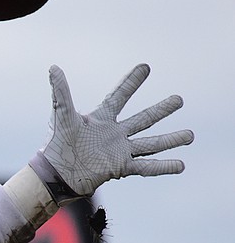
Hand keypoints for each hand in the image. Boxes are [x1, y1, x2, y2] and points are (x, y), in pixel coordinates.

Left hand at [30, 64, 193, 202]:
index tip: (145, 67)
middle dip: (161, 109)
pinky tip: (181, 165)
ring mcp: (119, 151)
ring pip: (150, 143)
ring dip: (170, 139)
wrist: (55, 175)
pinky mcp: (121, 167)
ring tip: (190, 135)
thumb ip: (60, 93)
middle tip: (179, 100)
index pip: (120, 96)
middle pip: (143, 119)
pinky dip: (163, 166)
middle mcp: (114, 134)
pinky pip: (146, 166)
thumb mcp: (61, 116)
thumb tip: (53, 68)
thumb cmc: (56, 146)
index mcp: (101, 119)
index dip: (131, 82)